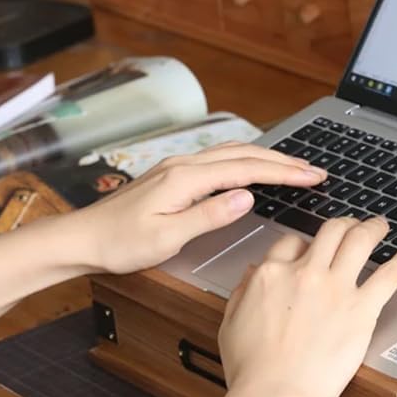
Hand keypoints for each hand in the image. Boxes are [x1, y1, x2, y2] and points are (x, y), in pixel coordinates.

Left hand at [68, 142, 325, 274]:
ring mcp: (177, 168)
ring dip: (267, 158)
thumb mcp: (167, 237)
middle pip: (245, 154)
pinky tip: (253, 167)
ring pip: (233, 153)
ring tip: (294, 167)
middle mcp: (184, 166)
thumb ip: (210, 215)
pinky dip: (247, 160)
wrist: (80, 239)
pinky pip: (220, 159)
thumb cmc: (118, 243)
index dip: (284, 172)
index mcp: (186, 179)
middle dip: (284, 161)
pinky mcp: (173, 175)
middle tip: (316, 170)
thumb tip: (247, 197)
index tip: (313, 176)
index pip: (248, 169)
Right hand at [218, 217, 396, 396]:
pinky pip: (390, 275)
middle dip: (343, 225)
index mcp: (271, 275)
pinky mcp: (362, 309)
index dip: (304, 243)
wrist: (273, 396)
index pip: (292, 243)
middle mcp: (305, 273)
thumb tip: (252, 275)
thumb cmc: (251, 371)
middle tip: (352, 227)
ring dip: (373, 228)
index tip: (312, 250)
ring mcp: (336, 288)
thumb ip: (241, 293)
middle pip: (329, 231)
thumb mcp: (231, 323)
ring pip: (359, 239)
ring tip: (380, 226)